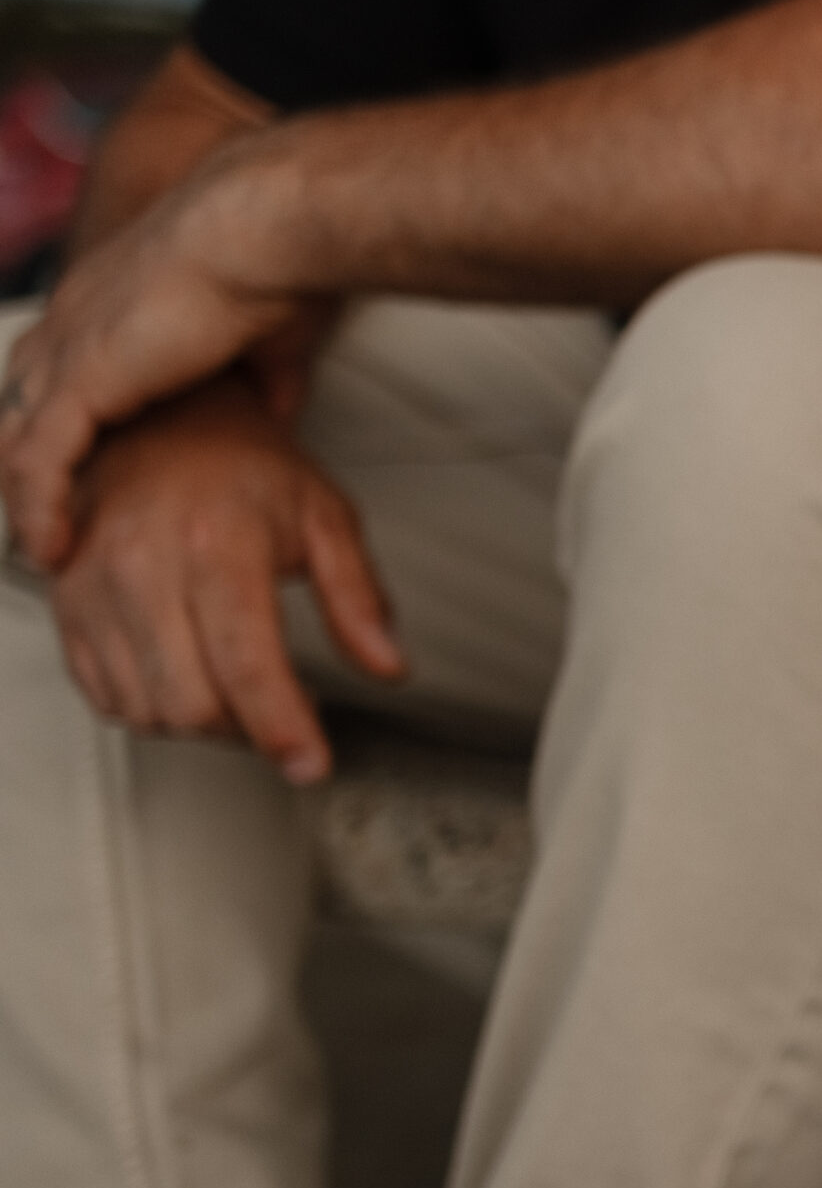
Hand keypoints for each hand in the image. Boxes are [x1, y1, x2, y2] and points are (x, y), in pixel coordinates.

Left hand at [2, 129, 327, 568]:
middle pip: (17, 407)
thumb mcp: (267, 340)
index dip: (62, 426)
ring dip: (23, 498)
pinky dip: (39, 510)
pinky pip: (36, 464)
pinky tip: (52, 546)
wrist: (257, 236)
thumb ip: (262, 385)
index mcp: (107, 306)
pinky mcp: (78, 383)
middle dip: (23, 467)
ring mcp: (66, 354)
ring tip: (44, 547)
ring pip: (14, 440)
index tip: (79, 474)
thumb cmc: (270, 267)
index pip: (55, 373)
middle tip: (44, 519)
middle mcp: (71, 325)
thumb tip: (278, 421)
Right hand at [48, 376, 403, 782]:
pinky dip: (152, 710)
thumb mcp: (325, 516)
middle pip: (190, 705)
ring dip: (201, 726)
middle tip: (284, 718)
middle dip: (247, 732)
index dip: (283, 730)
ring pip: (145, 710)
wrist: (157, 421)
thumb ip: (359, 597)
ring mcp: (94, 588)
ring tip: (241, 693)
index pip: (248, 667)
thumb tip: (390, 666)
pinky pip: (104, 695)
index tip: (311, 766)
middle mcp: (144, 568)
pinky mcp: (65, 605)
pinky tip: (192, 680)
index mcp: (218, 545)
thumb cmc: (245, 466)